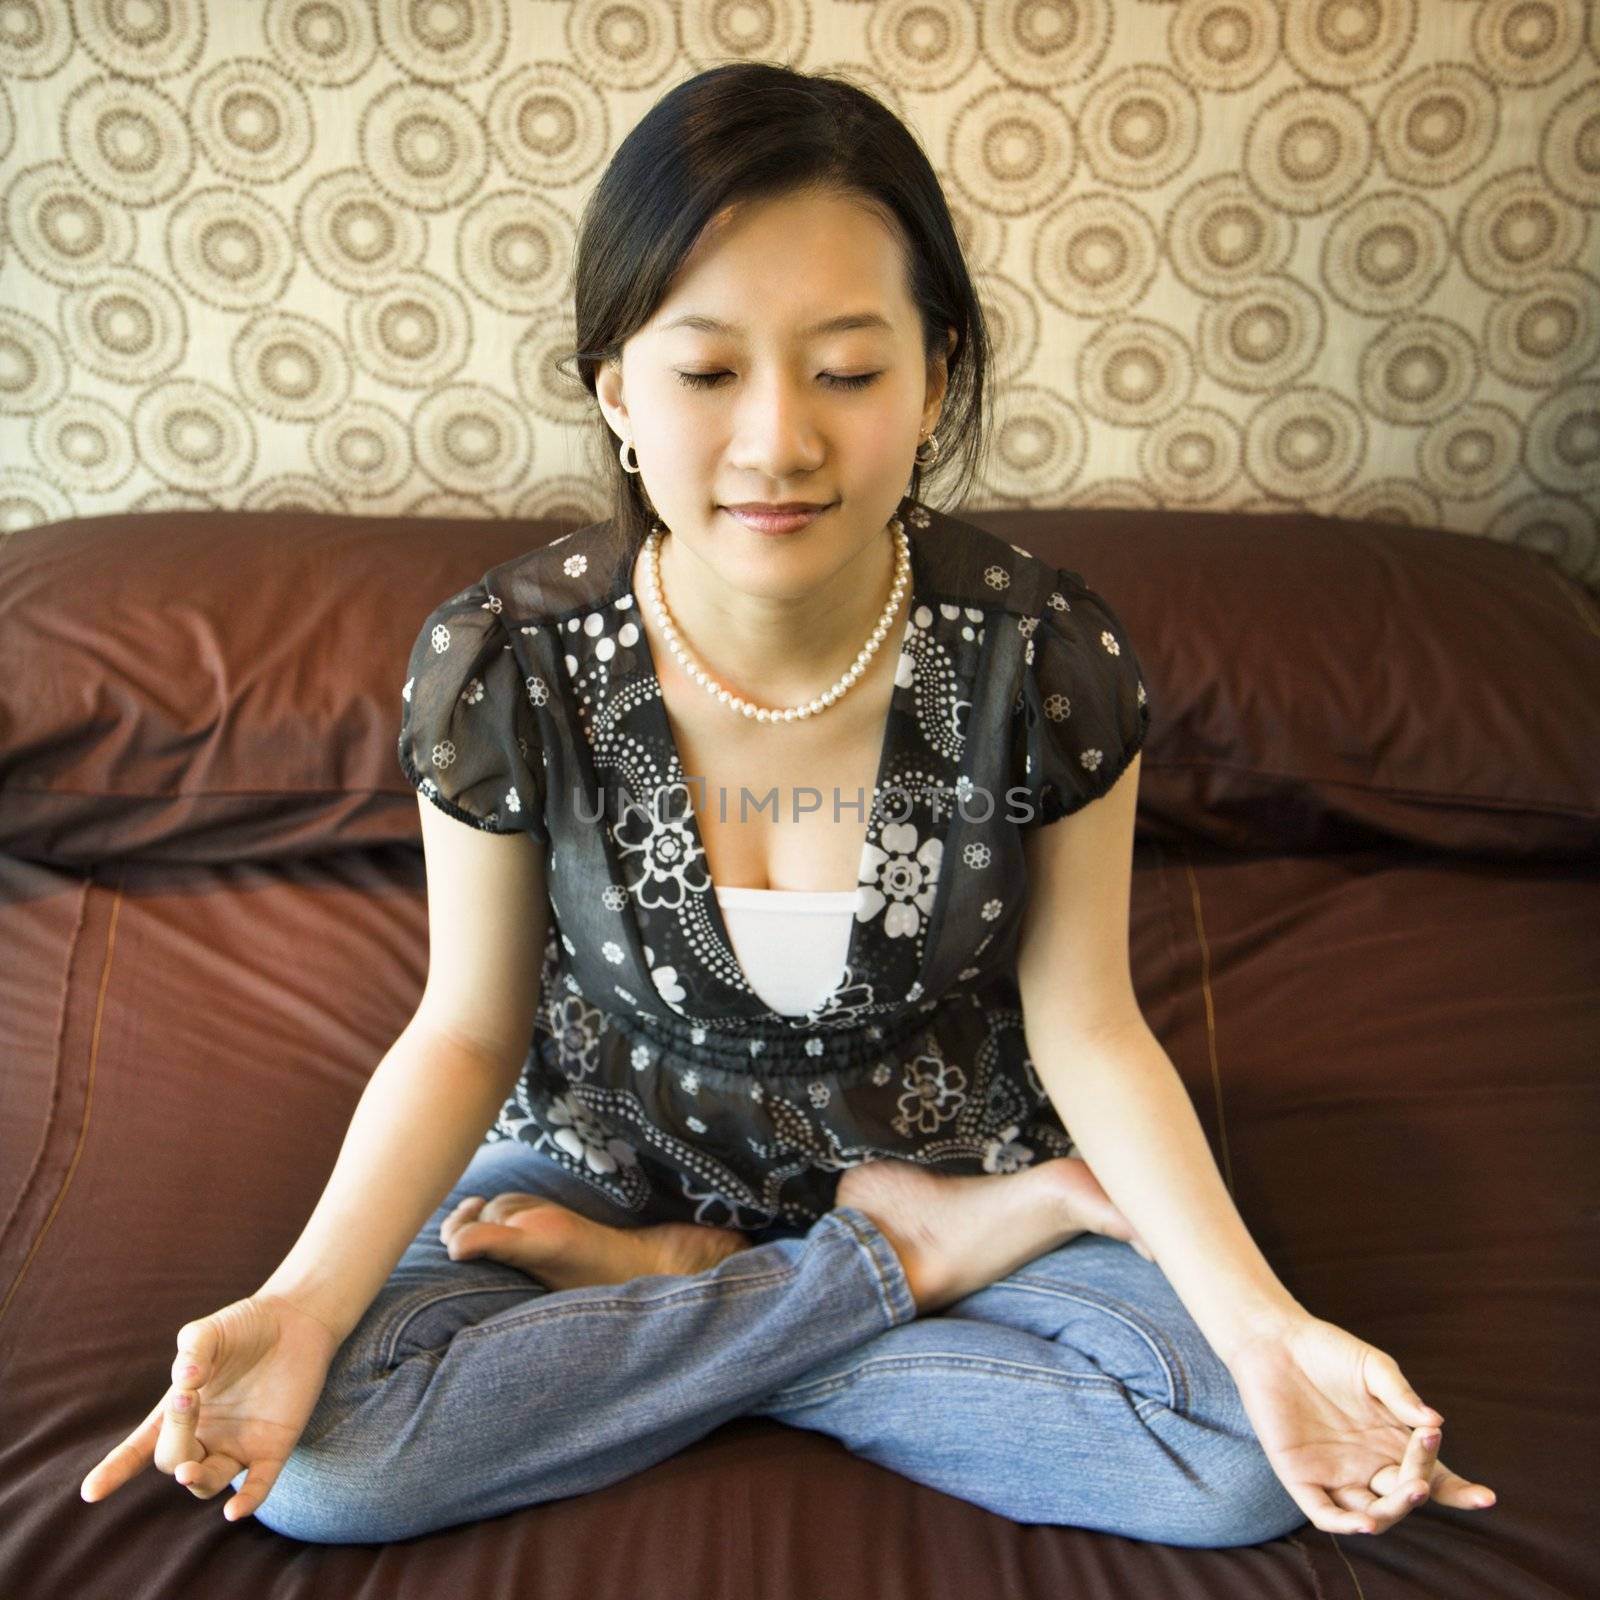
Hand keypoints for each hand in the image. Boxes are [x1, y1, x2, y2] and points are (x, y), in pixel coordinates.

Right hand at [79, 1293, 341, 1523]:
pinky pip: (258, 1485)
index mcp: (179, 1412)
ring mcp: (238, 1445)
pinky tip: (233, 1511)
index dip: (115, 1470)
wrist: (297, 1319)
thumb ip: (193, 1352)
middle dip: (175, 1436)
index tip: (91, 1492)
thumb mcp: (209, 1333)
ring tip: (189, 1468)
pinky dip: (246, 1500)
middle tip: (188, 1399)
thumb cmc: (244, 1327)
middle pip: (174, 1459)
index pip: (140, 1448)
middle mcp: (205, 1436)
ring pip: (206, 1481)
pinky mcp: (274, 1447)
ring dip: (195, 1477)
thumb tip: (185, 1382)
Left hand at [1223, 1311, 1497, 1535]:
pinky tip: (1365, 1520)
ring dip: (1391, 1512)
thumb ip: (1401, 1395)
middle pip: (1405, 1496)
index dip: (1460, 1493)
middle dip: (1420, 1490)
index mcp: (1392, 1442)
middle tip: (1421, 1473)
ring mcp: (1334, 1473)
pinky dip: (1344, 1524)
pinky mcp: (1300, 1477)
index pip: (1433, 1477)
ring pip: (1372, 1514)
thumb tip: (1435, 1422)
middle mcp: (1368, 1464)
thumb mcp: (1372, 1367)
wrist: (1274, 1340)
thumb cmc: (1328, 1352)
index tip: (1486, 1498)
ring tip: (1409, 1490)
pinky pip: (1324, 1514)